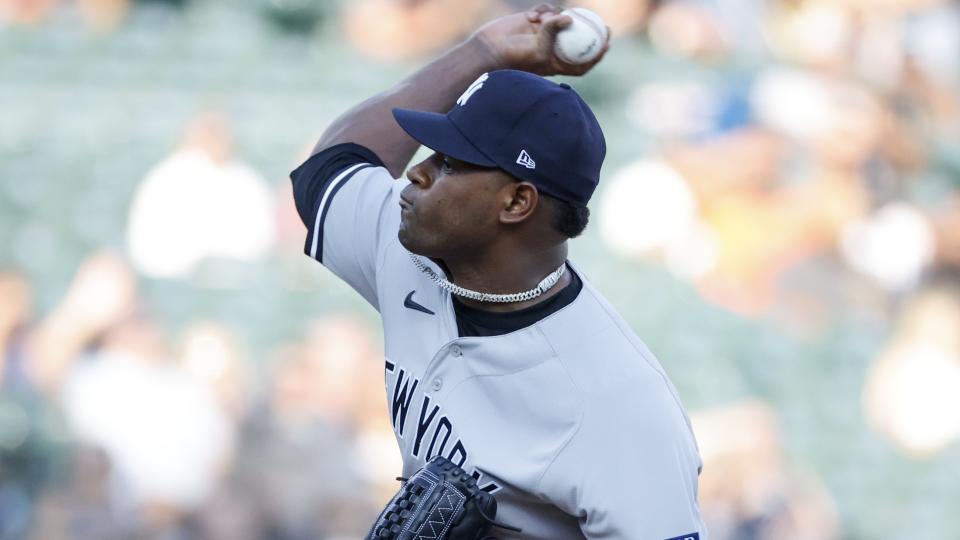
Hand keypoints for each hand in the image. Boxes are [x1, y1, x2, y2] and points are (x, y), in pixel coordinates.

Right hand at [474, 3, 608, 76]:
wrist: (491, 49)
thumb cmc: (513, 57)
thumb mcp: (537, 49)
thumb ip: (553, 31)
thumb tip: (569, 17)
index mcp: (556, 63)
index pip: (581, 63)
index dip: (596, 55)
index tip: (606, 44)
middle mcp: (551, 48)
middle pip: (576, 38)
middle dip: (590, 29)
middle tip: (601, 22)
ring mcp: (543, 33)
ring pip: (561, 19)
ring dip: (554, 17)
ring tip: (541, 21)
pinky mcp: (533, 22)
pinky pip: (546, 10)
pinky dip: (542, 11)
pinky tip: (531, 17)